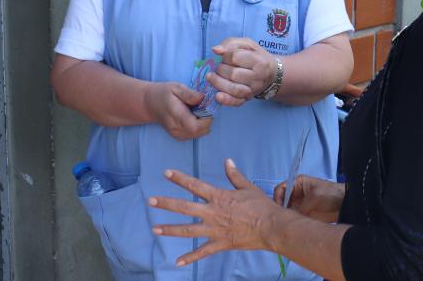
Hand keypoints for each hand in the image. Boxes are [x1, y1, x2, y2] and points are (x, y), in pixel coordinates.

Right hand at [143, 82, 212, 140]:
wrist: (150, 104)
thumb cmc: (163, 93)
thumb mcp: (176, 87)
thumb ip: (190, 94)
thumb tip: (204, 99)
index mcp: (176, 116)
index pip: (198, 125)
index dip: (207, 116)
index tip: (206, 105)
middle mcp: (177, 129)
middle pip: (202, 130)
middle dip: (208, 118)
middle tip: (202, 106)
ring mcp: (178, 135)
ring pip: (201, 133)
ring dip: (204, 122)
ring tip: (197, 110)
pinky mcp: (180, 137)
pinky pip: (196, 134)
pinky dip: (199, 126)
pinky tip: (193, 116)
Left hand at [149, 159, 280, 265]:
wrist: (272, 227)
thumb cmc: (261, 206)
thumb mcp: (247, 187)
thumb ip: (234, 175)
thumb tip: (227, 161)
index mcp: (218, 197)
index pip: (194, 185)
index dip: (179, 178)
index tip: (166, 173)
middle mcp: (212, 213)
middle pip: (184, 207)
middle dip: (166, 204)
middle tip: (151, 201)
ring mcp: (214, 230)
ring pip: (187, 230)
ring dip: (170, 229)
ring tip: (155, 229)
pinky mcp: (220, 244)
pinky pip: (202, 252)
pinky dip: (190, 257)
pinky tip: (177, 261)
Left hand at [208, 38, 277, 106]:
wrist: (271, 73)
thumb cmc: (257, 56)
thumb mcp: (247, 44)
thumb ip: (230, 43)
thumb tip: (216, 50)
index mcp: (259, 61)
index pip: (236, 57)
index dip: (226, 56)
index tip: (226, 56)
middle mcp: (258, 77)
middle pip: (233, 74)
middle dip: (220, 69)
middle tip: (219, 67)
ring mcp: (253, 90)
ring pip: (234, 89)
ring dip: (218, 83)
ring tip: (211, 77)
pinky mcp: (248, 99)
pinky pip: (236, 102)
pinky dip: (226, 100)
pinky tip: (217, 96)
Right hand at [273, 175, 344, 222]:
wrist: (345, 205)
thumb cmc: (331, 194)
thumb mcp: (315, 196)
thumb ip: (302, 205)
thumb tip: (291, 215)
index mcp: (298, 184)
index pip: (281, 189)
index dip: (277, 197)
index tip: (278, 208)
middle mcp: (296, 194)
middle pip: (282, 201)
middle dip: (280, 209)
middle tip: (280, 218)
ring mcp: (300, 204)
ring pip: (287, 211)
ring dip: (286, 216)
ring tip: (286, 224)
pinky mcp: (304, 214)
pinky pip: (294, 218)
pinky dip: (292, 222)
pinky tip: (292, 227)